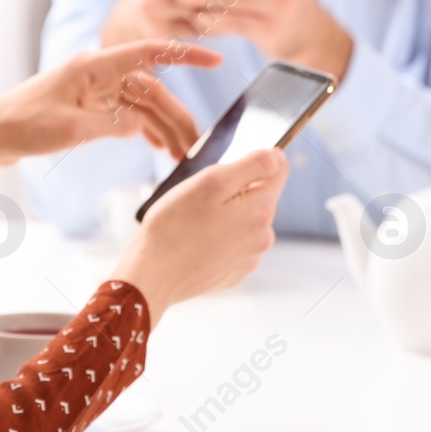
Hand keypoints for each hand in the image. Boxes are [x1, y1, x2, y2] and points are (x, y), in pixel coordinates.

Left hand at [0, 38, 219, 197]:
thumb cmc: (22, 126)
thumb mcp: (71, 129)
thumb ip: (111, 125)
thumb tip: (142, 126)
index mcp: (94, 67)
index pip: (150, 53)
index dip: (185, 55)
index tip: (216, 60)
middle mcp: (97, 75)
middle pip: (150, 90)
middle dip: (176, 116)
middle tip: (197, 146)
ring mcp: (92, 92)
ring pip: (140, 107)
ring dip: (161, 128)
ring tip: (181, 155)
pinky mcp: (86, 109)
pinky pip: (124, 116)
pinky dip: (142, 130)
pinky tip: (157, 146)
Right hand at [109, 148, 287, 326]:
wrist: (152, 275)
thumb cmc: (175, 224)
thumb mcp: (211, 181)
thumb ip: (252, 165)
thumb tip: (278, 156)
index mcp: (261, 209)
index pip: (278, 169)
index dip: (255, 160)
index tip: (229, 168)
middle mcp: (263, 236)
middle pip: (260, 196)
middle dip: (236, 190)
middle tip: (201, 199)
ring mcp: (249, 258)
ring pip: (246, 220)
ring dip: (228, 214)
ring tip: (196, 222)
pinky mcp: (234, 272)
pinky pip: (235, 243)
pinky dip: (220, 238)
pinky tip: (197, 242)